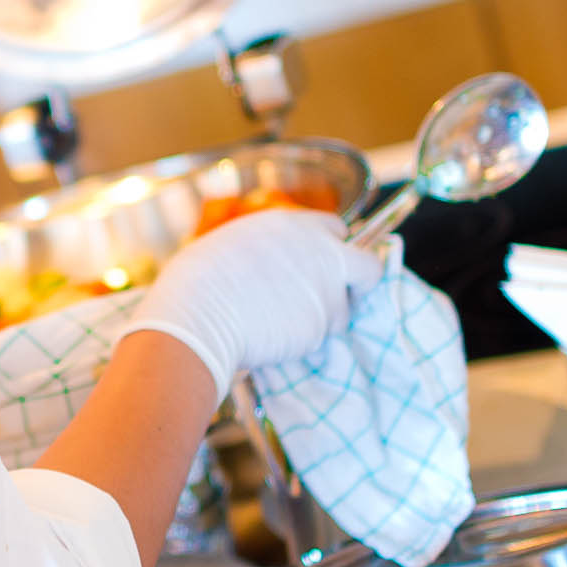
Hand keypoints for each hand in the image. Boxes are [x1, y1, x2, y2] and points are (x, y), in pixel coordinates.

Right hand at [117, 209, 380, 404]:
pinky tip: (274, 338)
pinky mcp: (320, 326)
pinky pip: (321, 338)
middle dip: (360, 283)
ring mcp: (325, 291)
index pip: (337, 228)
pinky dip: (304, 342)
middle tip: (338, 297)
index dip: (330, 248)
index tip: (322, 264)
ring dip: (323, 320)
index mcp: (294, 225)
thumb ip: (270, 249)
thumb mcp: (233, 244)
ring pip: (343, 311)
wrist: (197, 315)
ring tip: (283, 324)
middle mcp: (319, 253)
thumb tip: (273, 263)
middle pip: (369, 267)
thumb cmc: (199, 279)